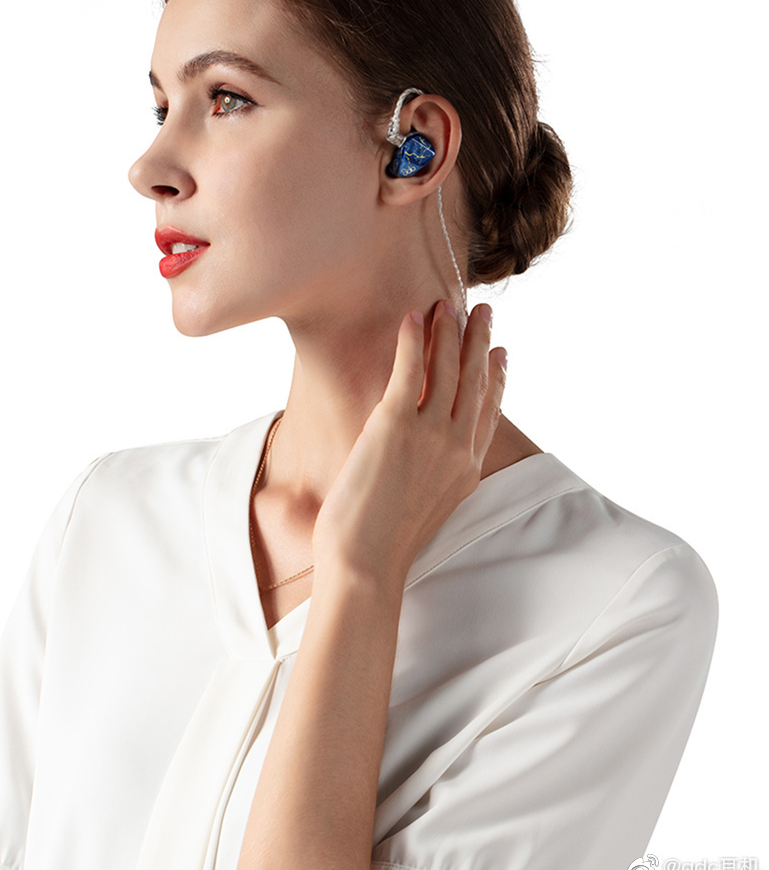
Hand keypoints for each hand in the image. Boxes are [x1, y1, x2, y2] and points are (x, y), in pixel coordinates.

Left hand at [311, 301, 507, 589]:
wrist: (366, 564)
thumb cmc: (379, 547)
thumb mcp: (423, 509)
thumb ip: (429, 479)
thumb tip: (411, 464)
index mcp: (466, 470)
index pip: (488, 413)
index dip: (497, 379)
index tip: (503, 354)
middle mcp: (455, 448)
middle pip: (474, 382)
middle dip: (479, 342)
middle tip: (485, 313)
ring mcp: (429, 435)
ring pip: (447, 370)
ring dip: (449, 332)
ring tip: (447, 304)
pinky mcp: (396, 426)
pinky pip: (409, 371)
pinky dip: (412, 340)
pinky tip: (413, 317)